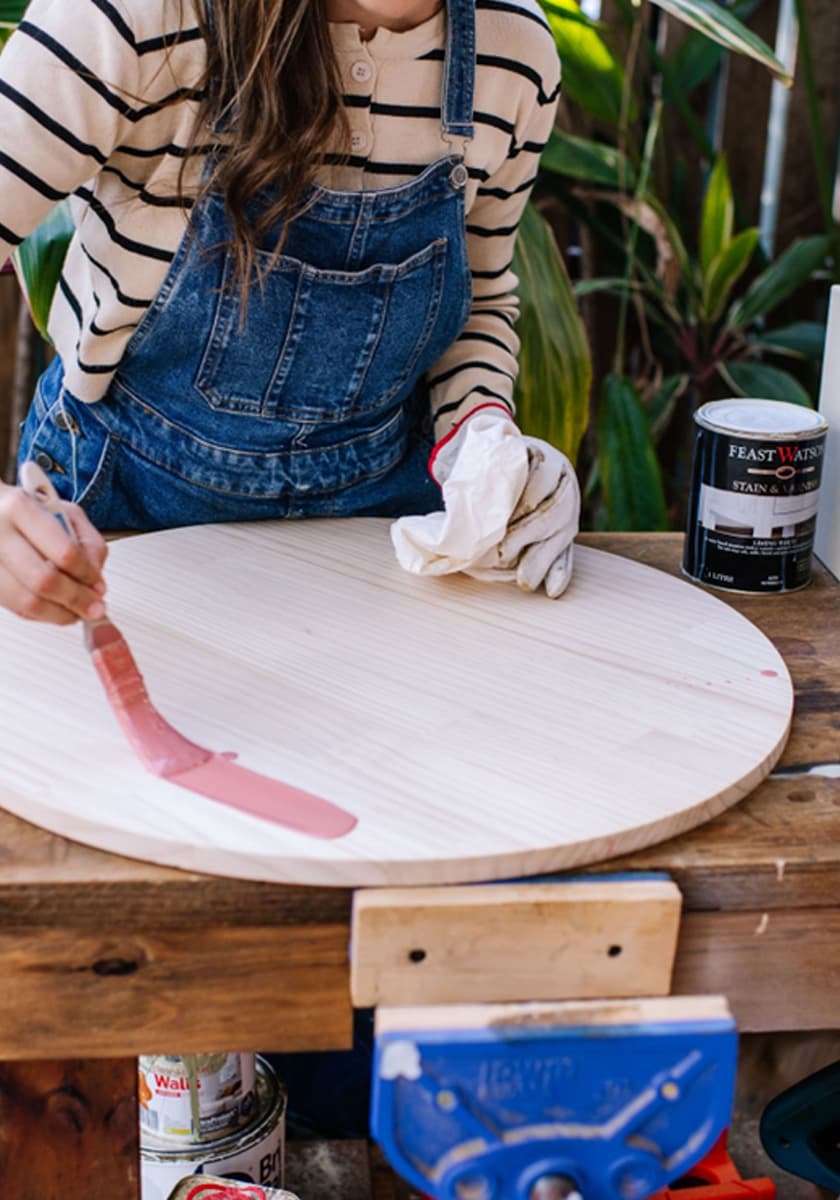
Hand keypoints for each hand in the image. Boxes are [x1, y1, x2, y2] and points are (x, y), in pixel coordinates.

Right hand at [0, 481, 107, 624]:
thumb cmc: (29, 512)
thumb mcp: (66, 513)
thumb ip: (89, 543)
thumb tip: (95, 580)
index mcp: (21, 509)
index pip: (63, 551)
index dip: (87, 575)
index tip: (99, 585)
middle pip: (43, 580)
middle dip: (76, 599)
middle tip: (94, 608)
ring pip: (27, 601)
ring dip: (60, 613)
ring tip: (77, 612)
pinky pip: (16, 608)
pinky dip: (42, 614)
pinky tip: (55, 608)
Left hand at [392, 405, 579, 598]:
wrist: (516, 469)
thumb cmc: (494, 465)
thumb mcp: (490, 457)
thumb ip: (481, 467)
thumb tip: (447, 478)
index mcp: (545, 458)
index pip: (540, 478)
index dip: (522, 501)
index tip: (500, 518)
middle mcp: (564, 484)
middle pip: (553, 511)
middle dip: (527, 534)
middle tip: (502, 553)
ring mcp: (570, 511)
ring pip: (561, 536)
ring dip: (541, 560)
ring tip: (523, 581)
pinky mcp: (566, 535)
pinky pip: (567, 555)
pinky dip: (559, 573)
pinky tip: (552, 591)